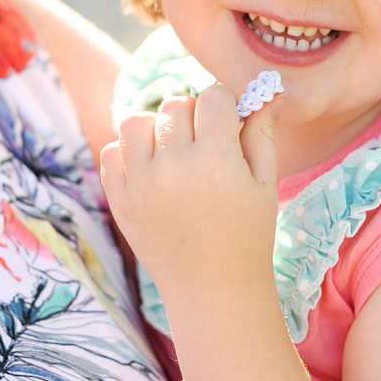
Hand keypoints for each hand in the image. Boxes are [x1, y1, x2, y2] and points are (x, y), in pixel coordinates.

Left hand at [100, 84, 282, 312]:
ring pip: (136, 121)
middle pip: (175, 106)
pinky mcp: (119, 200)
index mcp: (216, 161)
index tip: (229, 125)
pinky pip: (112, 151)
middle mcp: (174, 168)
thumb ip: (262, 133)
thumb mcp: (264, 184)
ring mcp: (141, 184)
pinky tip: (152, 170)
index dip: (224, 105)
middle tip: (205, 145)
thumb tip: (268, 91)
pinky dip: (128, 153)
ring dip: (155, 128)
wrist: (212, 289)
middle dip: (193, 117)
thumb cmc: (248, 235)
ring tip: (173, 152)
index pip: (212, 97)